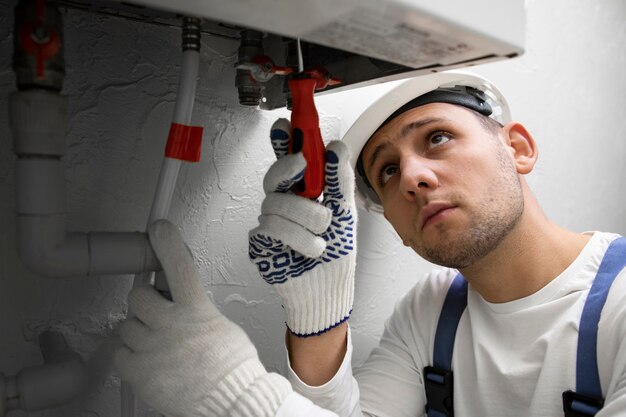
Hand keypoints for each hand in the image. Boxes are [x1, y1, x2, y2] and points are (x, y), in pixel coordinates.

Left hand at [115, 219, 291, 416]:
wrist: (230, 402)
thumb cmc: (231, 368)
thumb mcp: (220, 325)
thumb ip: (196, 309)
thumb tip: (180, 300)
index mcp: (196, 310)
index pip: (179, 266)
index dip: (167, 243)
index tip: (159, 229)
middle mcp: (171, 325)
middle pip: (138, 296)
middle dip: (145, 302)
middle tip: (157, 313)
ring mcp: (152, 348)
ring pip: (126, 325)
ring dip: (139, 331)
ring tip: (158, 345)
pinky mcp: (138, 371)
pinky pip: (120, 353)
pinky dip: (131, 356)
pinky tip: (150, 361)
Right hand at [249, 119, 356, 336]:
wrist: (329, 289)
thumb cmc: (336, 251)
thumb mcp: (345, 211)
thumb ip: (339, 180)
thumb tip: (336, 148)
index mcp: (302, 191)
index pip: (288, 160)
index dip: (283, 142)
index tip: (285, 126)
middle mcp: (283, 203)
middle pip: (274, 176)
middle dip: (289, 170)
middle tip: (302, 165)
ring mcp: (270, 222)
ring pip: (276, 203)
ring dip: (306, 219)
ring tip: (322, 236)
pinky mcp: (260, 243)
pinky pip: (272, 228)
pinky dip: (298, 239)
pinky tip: (310, 249)